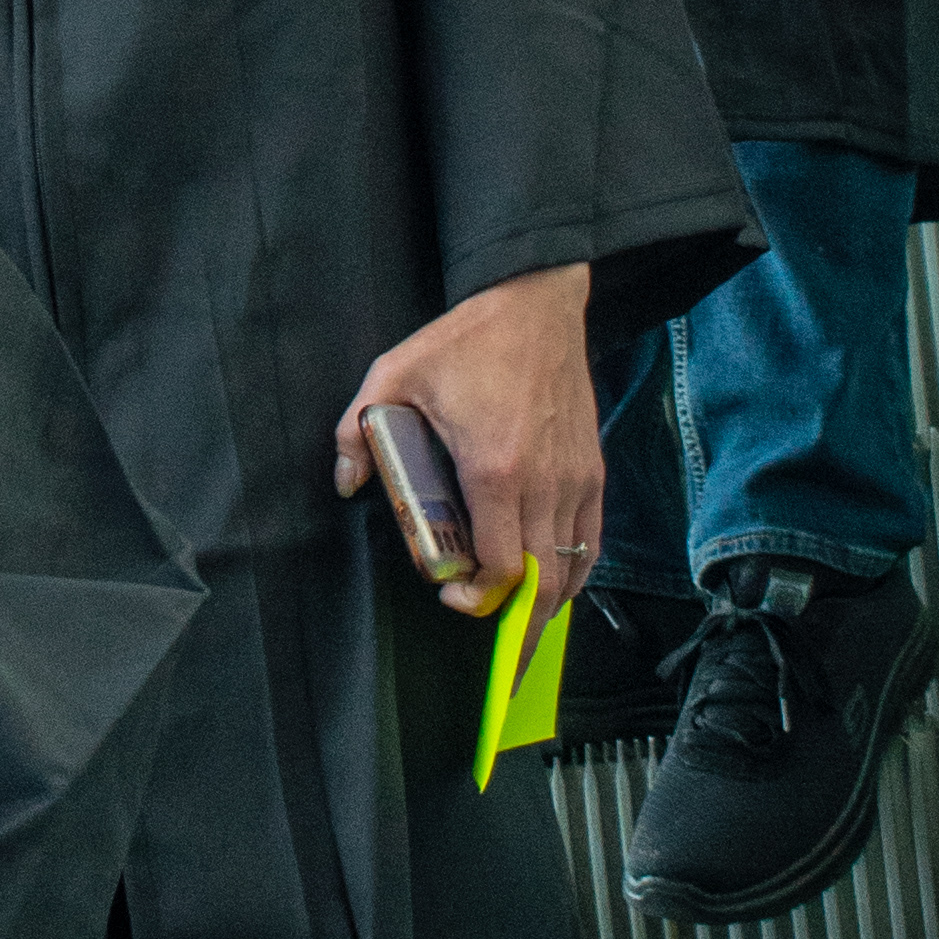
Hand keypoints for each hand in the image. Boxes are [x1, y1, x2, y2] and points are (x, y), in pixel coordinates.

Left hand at [333, 266, 599, 625]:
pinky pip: (590, 540)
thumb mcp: (394, 374)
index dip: (480, 598)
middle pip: (542, 581)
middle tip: (490, 634)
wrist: (535, 304)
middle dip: (517, 621)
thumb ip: (357, 431)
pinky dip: (573, 570)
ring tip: (518, 618)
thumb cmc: (467, 340)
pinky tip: (553, 582)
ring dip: (546, 601)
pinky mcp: (593, 469)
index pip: (501, 566)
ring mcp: (576, 478)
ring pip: (571, 568)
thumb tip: (344, 482)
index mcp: (495, 470)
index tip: (453, 597)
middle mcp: (545, 483)